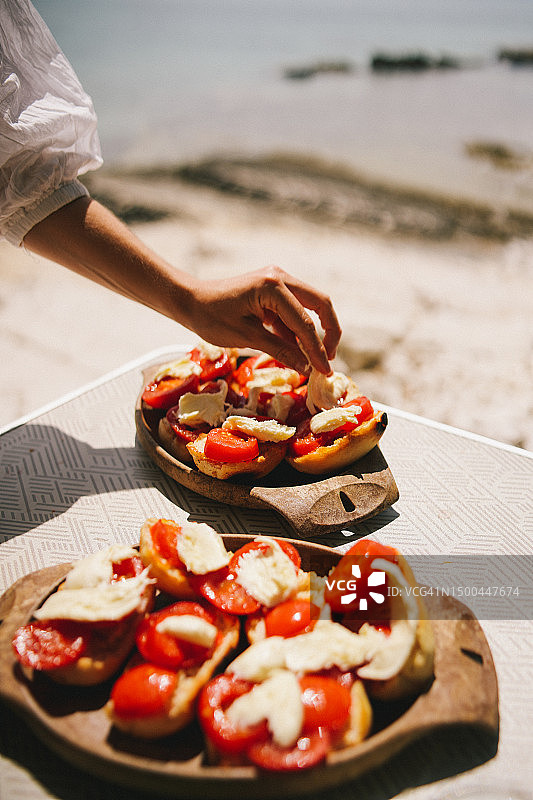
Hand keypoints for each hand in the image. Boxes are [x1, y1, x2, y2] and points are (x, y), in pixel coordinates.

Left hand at [185, 266, 340, 373]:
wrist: (190, 300)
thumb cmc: (211, 317)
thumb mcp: (246, 337)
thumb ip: (280, 350)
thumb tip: (307, 368)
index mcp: (273, 286)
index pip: (305, 323)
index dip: (318, 350)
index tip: (325, 371)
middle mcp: (280, 278)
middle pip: (320, 304)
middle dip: (329, 333)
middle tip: (329, 360)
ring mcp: (278, 281)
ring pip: (310, 307)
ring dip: (313, 333)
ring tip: (313, 361)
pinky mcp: (273, 290)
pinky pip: (294, 311)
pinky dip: (297, 331)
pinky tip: (296, 352)